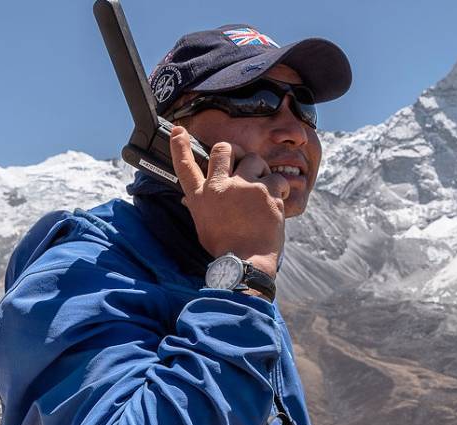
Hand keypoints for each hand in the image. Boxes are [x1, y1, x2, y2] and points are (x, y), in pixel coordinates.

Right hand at [170, 126, 288, 278]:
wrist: (246, 262)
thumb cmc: (225, 247)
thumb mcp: (204, 225)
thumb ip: (201, 206)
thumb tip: (192, 198)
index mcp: (201, 197)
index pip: (185, 165)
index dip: (179, 146)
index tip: (178, 131)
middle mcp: (219, 187)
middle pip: (224, 149)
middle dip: (235, 151)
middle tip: (243, 161)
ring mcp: (244, 187)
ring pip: (254, 159)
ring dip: (260, 170)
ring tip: (262, 187)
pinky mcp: (266, 192)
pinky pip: (276, 178)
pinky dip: (279, 187)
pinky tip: (277, 200)